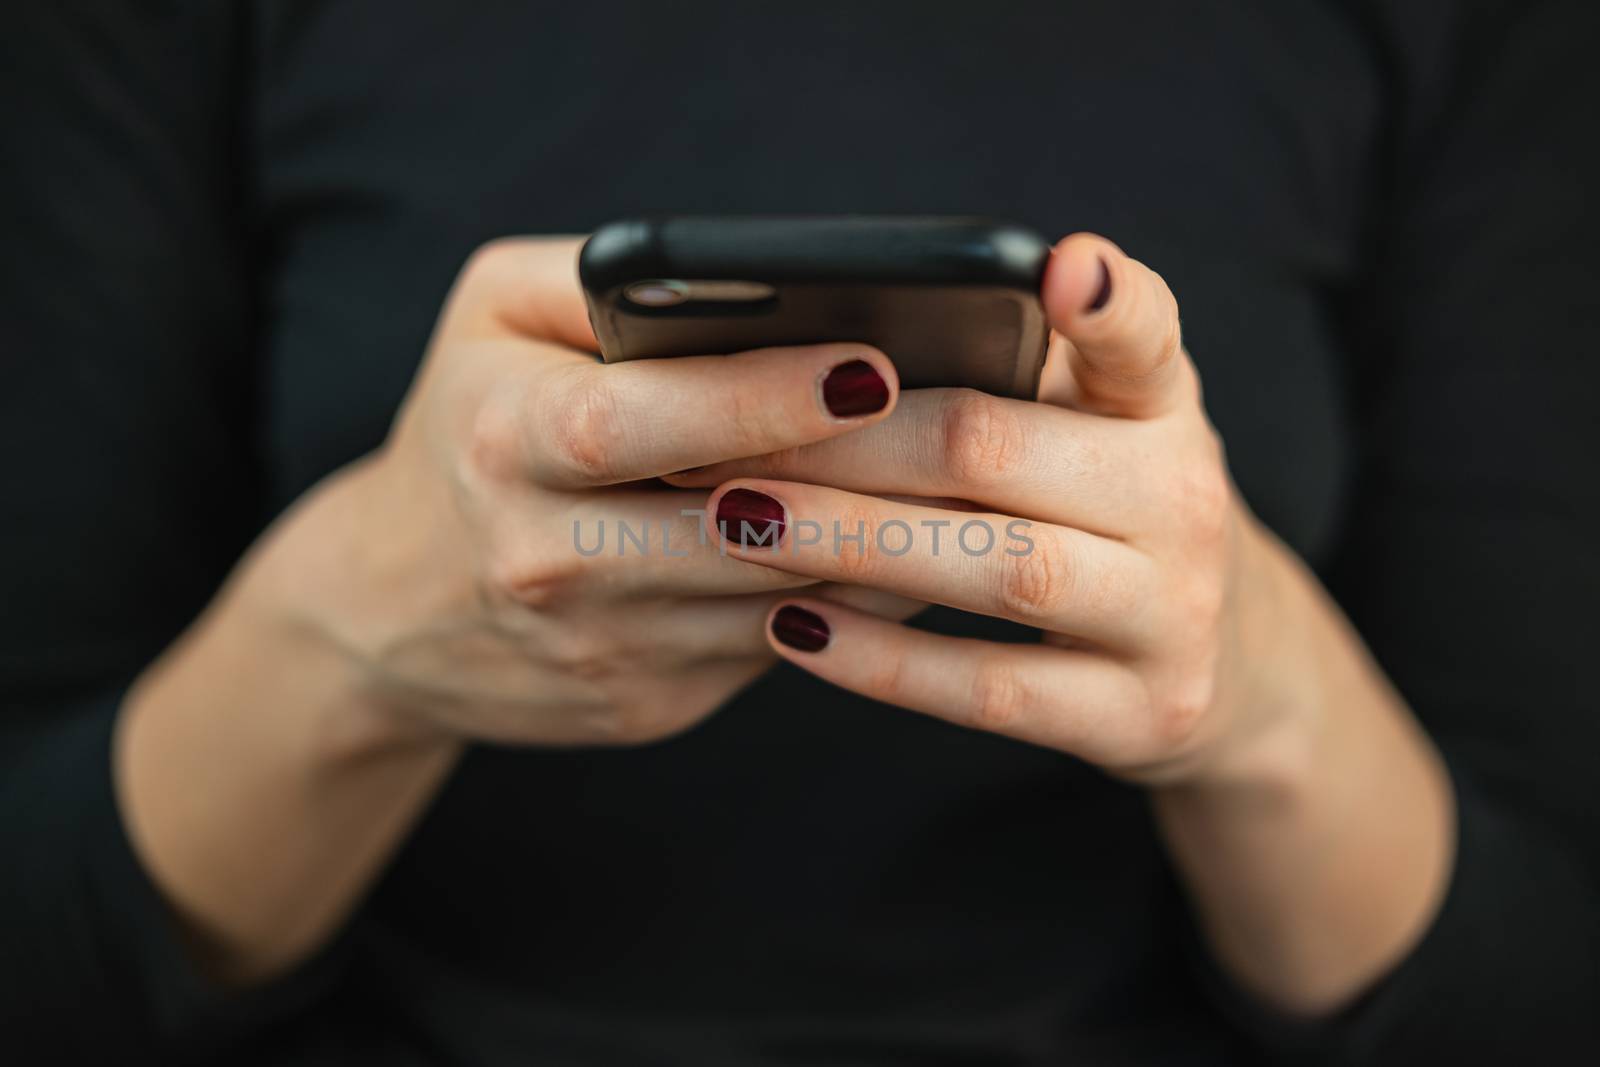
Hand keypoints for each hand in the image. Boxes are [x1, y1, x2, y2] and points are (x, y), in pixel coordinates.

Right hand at [116, 235, 920, 980]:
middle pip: (732, 525)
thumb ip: (602, 279)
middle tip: (973, 426)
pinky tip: (909, 545)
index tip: (872, 366)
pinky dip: (855, 598)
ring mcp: (601, 645)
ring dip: (883, 545)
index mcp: (502, 440)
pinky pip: (782, 645)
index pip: (635, 423)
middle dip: (861, 480)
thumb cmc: (461, 429)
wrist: (388, 611)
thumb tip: (756, 278)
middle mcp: (544, 557)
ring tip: (969, 480)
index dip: (755, 400)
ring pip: (779, 598)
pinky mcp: (646, 703)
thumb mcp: (489, 318)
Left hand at [670, 233, 1293, 783]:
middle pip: (1000, 451)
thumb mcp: (1094, 426)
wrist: (1224, 665)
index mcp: (1162, 405)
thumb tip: (821, 350)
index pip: (1147, 335)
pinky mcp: (1140, 715)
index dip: (1111, 302)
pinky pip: (995, 691)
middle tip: (723, 441)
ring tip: (738, 521)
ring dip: (851, 543)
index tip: (1058, 269)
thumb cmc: (1107, 510)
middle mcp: (1185, 499)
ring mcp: (1173, 615)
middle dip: (847, 445)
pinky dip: (886, 664)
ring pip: (1002, 572)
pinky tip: (792, 630)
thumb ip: (1006, 374)